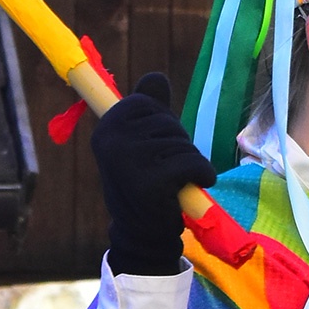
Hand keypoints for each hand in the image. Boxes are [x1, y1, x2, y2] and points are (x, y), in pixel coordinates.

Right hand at [91, 73, 216, 275]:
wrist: (142, 231)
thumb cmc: (144, 181)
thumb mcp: (140, 140)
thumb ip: (149, 108)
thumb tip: (155, 77)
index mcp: (106, 126)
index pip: (146, 101)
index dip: (161, 122)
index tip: (153, 146)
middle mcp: (110, 140)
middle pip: (167, 121)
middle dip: (177, 143)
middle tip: (163, 169)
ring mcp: (128, 161)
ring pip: (182, 143)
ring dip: (188, 162)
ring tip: (172, 181)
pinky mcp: (149, 182)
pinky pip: (192, 162)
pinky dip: (202, 174)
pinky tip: (193, 185)